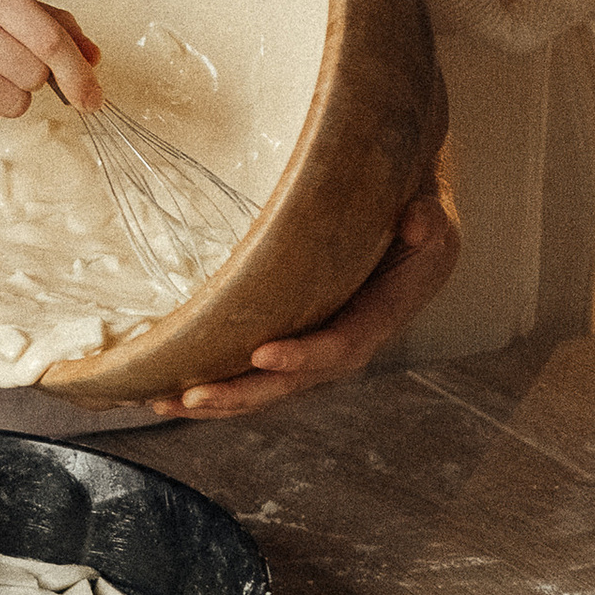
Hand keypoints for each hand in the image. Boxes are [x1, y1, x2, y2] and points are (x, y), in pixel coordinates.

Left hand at [145, 158, 459, 418]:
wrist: (402, 201)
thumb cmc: (408, 194)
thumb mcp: (429, 200)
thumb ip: (426, 214)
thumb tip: (417, 222)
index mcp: (389, 308)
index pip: (347, 344)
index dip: (307, 354)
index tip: (262, 354)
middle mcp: (356, 335)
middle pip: (300, 379)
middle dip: (246, 392)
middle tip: (192, 397)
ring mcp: (324, 338)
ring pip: (273, 382)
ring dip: (221, 397)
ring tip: (164, 401)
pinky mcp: (299, 331)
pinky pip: (261, 366)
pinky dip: (221, 379)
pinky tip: (172, 387)